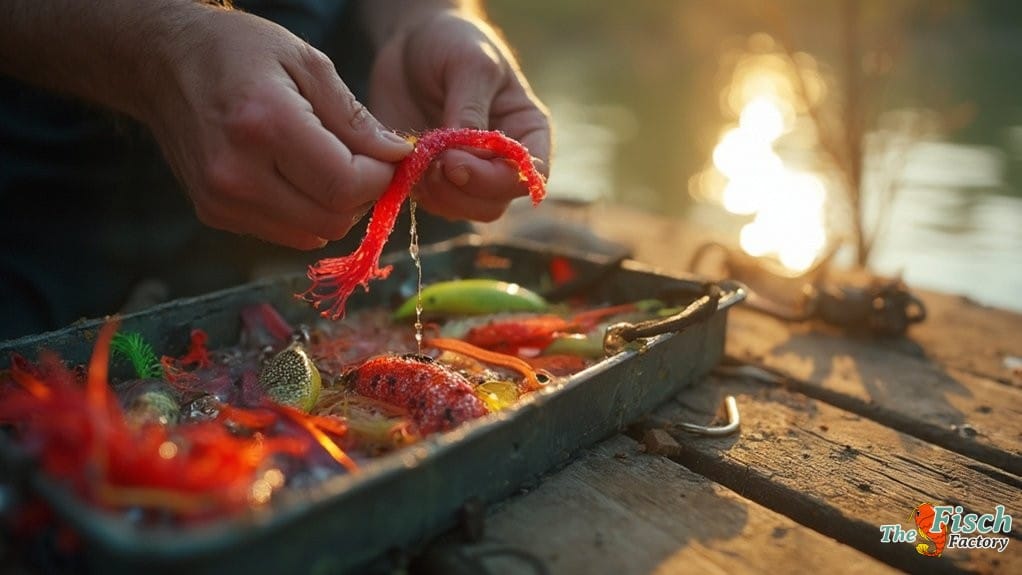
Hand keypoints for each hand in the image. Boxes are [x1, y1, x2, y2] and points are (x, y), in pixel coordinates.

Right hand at [144, 7, 412, 248]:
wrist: (161, 63)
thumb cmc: (240, 52)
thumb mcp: (307, 62)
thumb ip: (356, 117)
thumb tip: (399, 156)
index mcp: (265, 125)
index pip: (346, 185)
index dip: (380, 177)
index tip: (387, 155)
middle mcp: (237, 173)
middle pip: (333, 218)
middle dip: (361, 194)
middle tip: (361, 160)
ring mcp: (221, 200)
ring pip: (313, 234)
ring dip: (335, 207)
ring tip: (326, 164)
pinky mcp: (214, 215)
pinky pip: (286, 234)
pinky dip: (305, 213)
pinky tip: (294, 175)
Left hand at [368, 9, 551, 221]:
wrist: (412, 42)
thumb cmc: (453, 43)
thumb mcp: (469, 64)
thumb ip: (470, 110)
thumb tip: (465, 155)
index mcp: (527, 132)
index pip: (530, 176)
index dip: (497, 180)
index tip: (456, 161)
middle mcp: (501, 160)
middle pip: (495, 203)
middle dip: (461, 191)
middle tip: (431, 162)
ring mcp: (467, 172)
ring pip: (462, 210)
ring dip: (436, 193)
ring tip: (417, 158)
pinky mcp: (432, 176)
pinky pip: (429, 202)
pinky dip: (415, 189)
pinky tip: (404, 161)